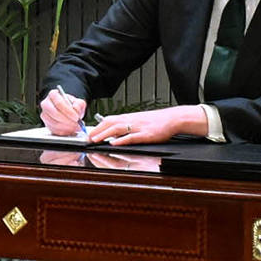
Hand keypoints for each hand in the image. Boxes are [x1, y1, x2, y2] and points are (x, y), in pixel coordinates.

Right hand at [40, 87, 87, 135]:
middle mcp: (46, 104)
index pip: (59, 103)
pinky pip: (54, 130)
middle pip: (54, 113)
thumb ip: (79, 104)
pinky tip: (71, 130)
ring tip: (76, 127)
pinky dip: (63, 131)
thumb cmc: (71, 105)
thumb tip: (76, 109)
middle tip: (77, 124)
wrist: (66, 111)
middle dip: (67, 120)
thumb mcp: (77, 102)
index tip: (76, 117)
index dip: (68, 111)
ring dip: (66, 127)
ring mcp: (44, 114)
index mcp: (53, 95)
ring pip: (53, 123)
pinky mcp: (46, 124)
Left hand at [88, 105, 208, 145]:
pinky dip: (122, 140)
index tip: (89, 133)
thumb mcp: (138, 120)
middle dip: (97, 130)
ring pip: (118, 129)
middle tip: (88, 138)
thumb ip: (127, 124)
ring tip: (95, 140)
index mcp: (129, 117)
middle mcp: (131, 120)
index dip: (98, 126)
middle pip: (110, 123)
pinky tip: (114, 143)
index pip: (109, 119)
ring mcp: (138, 127)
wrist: (172, 119)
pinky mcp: (147, 135)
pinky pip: (132, 137)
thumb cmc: (156, 121)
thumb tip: (114, 131)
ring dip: (105, 134)